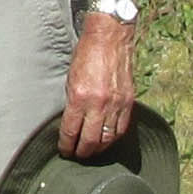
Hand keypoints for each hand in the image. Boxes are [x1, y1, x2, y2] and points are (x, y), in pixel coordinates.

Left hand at [60, 11, 133, 156]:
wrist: (110, 38)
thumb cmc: (86, 55)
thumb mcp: (70, 78)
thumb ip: (72, 102)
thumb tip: (71, 124)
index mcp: (80, 97)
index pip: (71, 131)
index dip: (66, 145)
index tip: (64, 150)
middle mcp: (99, 103)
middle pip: (90, 141)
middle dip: (81, 152)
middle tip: (76, 155)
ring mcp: (116, 103)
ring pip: (107, 138)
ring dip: (98, 148)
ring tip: (91, 151)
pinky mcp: (128, 101)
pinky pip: (121, 128)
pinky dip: (113, 138)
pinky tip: (107, 139)